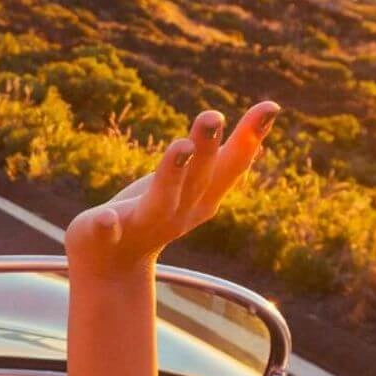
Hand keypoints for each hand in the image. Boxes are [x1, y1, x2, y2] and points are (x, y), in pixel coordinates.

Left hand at [65, 102, 279, 275]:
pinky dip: (108, 228)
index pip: (230, 166)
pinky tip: (106, 219)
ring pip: (161, 201)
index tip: (271, 107)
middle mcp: (177, 213)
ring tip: (180, 147)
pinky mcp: (104, 237)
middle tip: (213, 116)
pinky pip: (107, 234)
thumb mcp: (193, 183)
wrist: (112, 268)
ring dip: (171, 175)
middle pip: (197, 180)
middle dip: (206, 149)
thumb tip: (268, 115)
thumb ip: (223, 155)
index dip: (250, 138)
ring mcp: (142, 226)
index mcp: (199, 199)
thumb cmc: (155, 214)